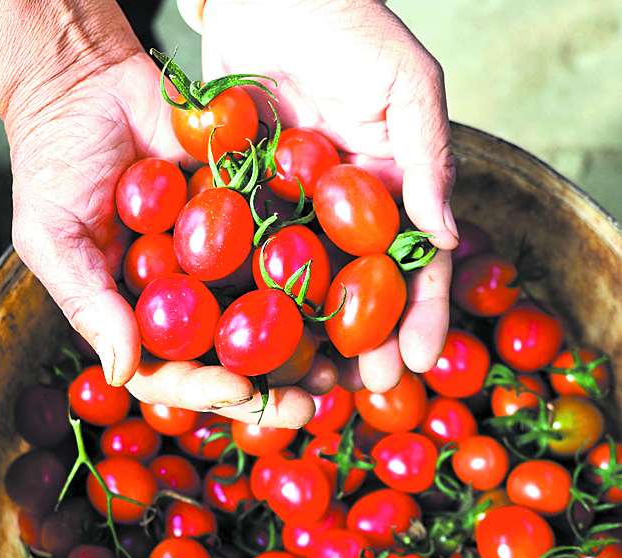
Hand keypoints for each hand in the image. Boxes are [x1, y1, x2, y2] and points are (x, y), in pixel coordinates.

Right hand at [6, 49, 316, 426]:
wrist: (88, 83)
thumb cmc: (54, 164)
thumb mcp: (53, 238)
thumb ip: (89, 303)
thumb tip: (122, 375)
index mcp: (140, 316)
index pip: (173, 370)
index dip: (207, 390)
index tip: (240, 393)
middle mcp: (187, 297)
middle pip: (233, 357)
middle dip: (272, 387)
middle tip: (311, 402)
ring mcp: (223, 260)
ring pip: (269, 313)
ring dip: (307, 344)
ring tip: (341, 366)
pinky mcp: (250, 216)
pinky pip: (284, 247)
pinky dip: (314, 271)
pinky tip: (347, 290)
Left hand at [201, 0, 457, 389]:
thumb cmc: (352, 27)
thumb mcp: (408, 86)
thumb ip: (428, 158)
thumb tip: (446, 236)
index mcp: (392, 194)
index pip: (415, 268)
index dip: (420, 318)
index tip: (417, 363)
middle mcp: (344, 214)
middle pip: (358, 294)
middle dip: (364, 346)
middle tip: (360, 389)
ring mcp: (294, 213)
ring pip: (305, 290)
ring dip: (309, 339)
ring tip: (307, 382)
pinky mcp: (244, 203)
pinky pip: (247, 258)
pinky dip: (251, 299)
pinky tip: (248, 337)